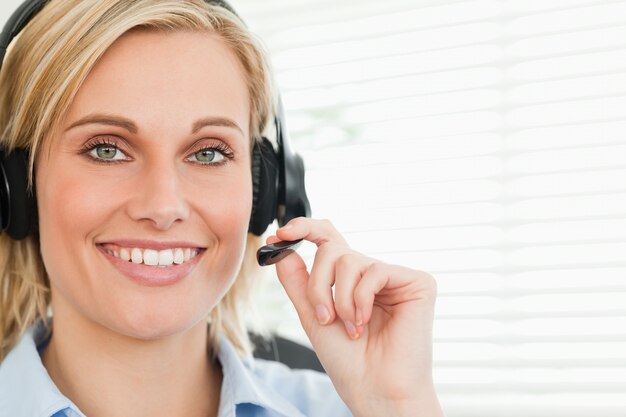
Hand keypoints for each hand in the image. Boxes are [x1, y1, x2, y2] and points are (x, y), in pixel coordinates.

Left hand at [267, 218, 443, 416]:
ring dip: (340, 298)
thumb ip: (298, 281)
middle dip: (318, 283)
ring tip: (351, 327)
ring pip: (349, 260)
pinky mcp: (417, 282)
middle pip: (332, 250)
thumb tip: (281, 248)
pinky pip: (374, 271)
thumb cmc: (349, 360)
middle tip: (324, 315)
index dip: (305, 228)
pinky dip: (361, 299)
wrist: (375, 389)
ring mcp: (394, 277)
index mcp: (349, 280)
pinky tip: (366, 322)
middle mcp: (371, 274)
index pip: (329, 239)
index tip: (281, 233)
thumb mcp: (313, 315)